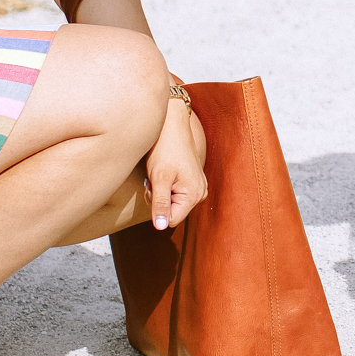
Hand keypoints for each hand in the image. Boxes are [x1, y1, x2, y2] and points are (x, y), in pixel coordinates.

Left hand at [145, 79, 207, 228]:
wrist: (172, 127)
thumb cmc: (165, 150)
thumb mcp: (159, 178)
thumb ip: (160, 204)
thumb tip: (160, 227)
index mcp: (194, 195)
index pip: (170, 220)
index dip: (157, 209)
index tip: (154, 188)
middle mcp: (200, 193)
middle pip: (172, 212)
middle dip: (159, 200)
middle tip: (155, 180)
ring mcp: (198, 187)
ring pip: (172, 203)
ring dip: (161, 193)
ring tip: (159, 175)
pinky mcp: (193, 182)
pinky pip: (175, 194)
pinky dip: (166, 187)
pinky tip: (164, 173)